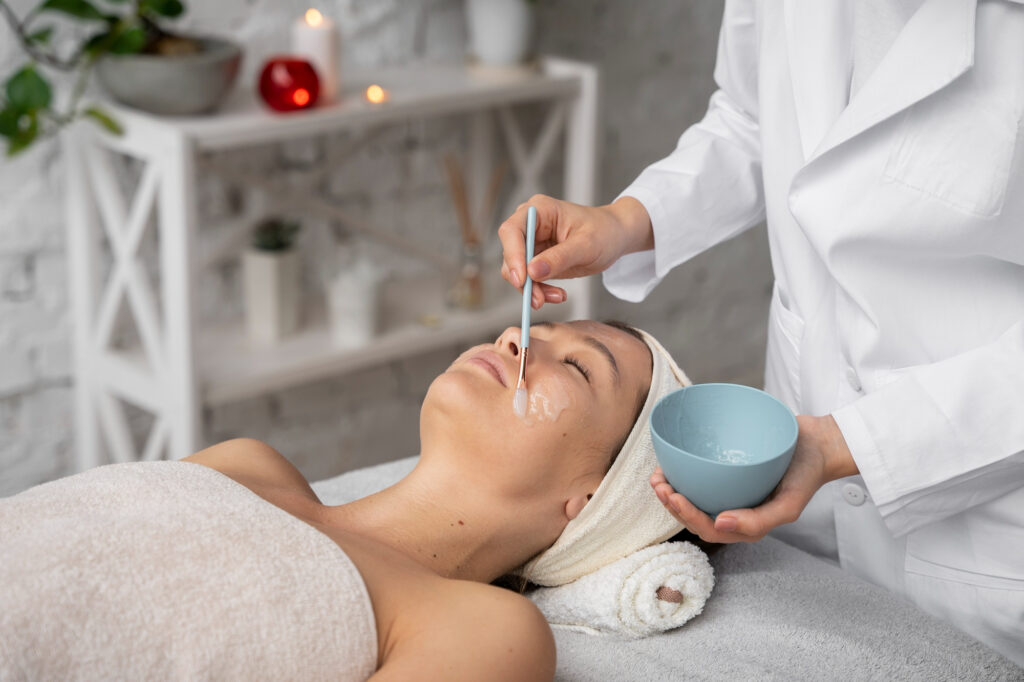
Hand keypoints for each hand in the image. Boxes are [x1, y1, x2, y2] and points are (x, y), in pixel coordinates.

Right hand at [498, 194, 653, 308]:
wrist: (615, 237)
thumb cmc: (604, 231)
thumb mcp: (586, 245)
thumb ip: (559, 258)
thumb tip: (532, 272)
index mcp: (539, 210)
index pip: (512, 230)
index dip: (512, 255)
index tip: (522, 279)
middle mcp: (530, 226)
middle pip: (511, 253)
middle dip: (523, 279)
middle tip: (538, 299)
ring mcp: (532, 244)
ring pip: (517, 271)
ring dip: (532, 289)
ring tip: (556, 297)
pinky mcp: (536, 261)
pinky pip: (529, 280)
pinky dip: (539, 291)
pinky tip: (557, 295)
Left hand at [650, 414, 858, 542]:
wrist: (818, 442)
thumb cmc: (806, 475)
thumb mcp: (790, 505)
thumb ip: (758, 522)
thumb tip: (719, 524)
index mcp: (746, 524)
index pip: (708, 528)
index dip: (686, 516)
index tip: (673, 496)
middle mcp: (734, 508)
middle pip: (695, 515)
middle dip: (671, 503)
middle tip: (659, 484)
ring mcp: (730, 489)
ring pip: (694, 496)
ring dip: (671, 490)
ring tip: (658, 476)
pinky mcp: (727, 469)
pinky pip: (700, 474)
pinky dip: (683, 470)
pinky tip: (671, 460)